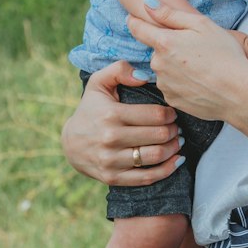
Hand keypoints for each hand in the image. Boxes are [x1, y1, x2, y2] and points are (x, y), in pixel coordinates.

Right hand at [61, 61, 183, 185]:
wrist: (70, 143)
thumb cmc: (91, 109)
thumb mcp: (98, 83)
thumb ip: (119, 70)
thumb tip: (144, 77)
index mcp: (111, 114)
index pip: (155, 115)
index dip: (170, 114)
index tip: (173, 113)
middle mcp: (110, 138)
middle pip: (159, 135)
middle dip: (174, 130)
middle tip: (177, 127)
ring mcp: (111, 160)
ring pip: (156, 156)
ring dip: (173, 148)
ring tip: (177, 141)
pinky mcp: (112, 177)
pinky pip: (147, 177)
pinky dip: (167, 170)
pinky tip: (176, 160)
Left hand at [128, 0, 247, 121]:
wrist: (238, 93)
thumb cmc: (225, 55)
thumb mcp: (201, 25)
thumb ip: (170, 13)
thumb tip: (146, 1)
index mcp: (164, 42)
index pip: (137, 28)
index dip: (135, 21)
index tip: (134, 18)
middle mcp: (158, 64)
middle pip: (156, 50)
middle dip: (169, 47)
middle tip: (195, 49)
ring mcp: (164, 84)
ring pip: (164, 69)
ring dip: (176, 66)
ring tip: (201, 67)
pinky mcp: (172, 99)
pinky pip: (171, 86)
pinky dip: (182, 83)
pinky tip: (200, 81)